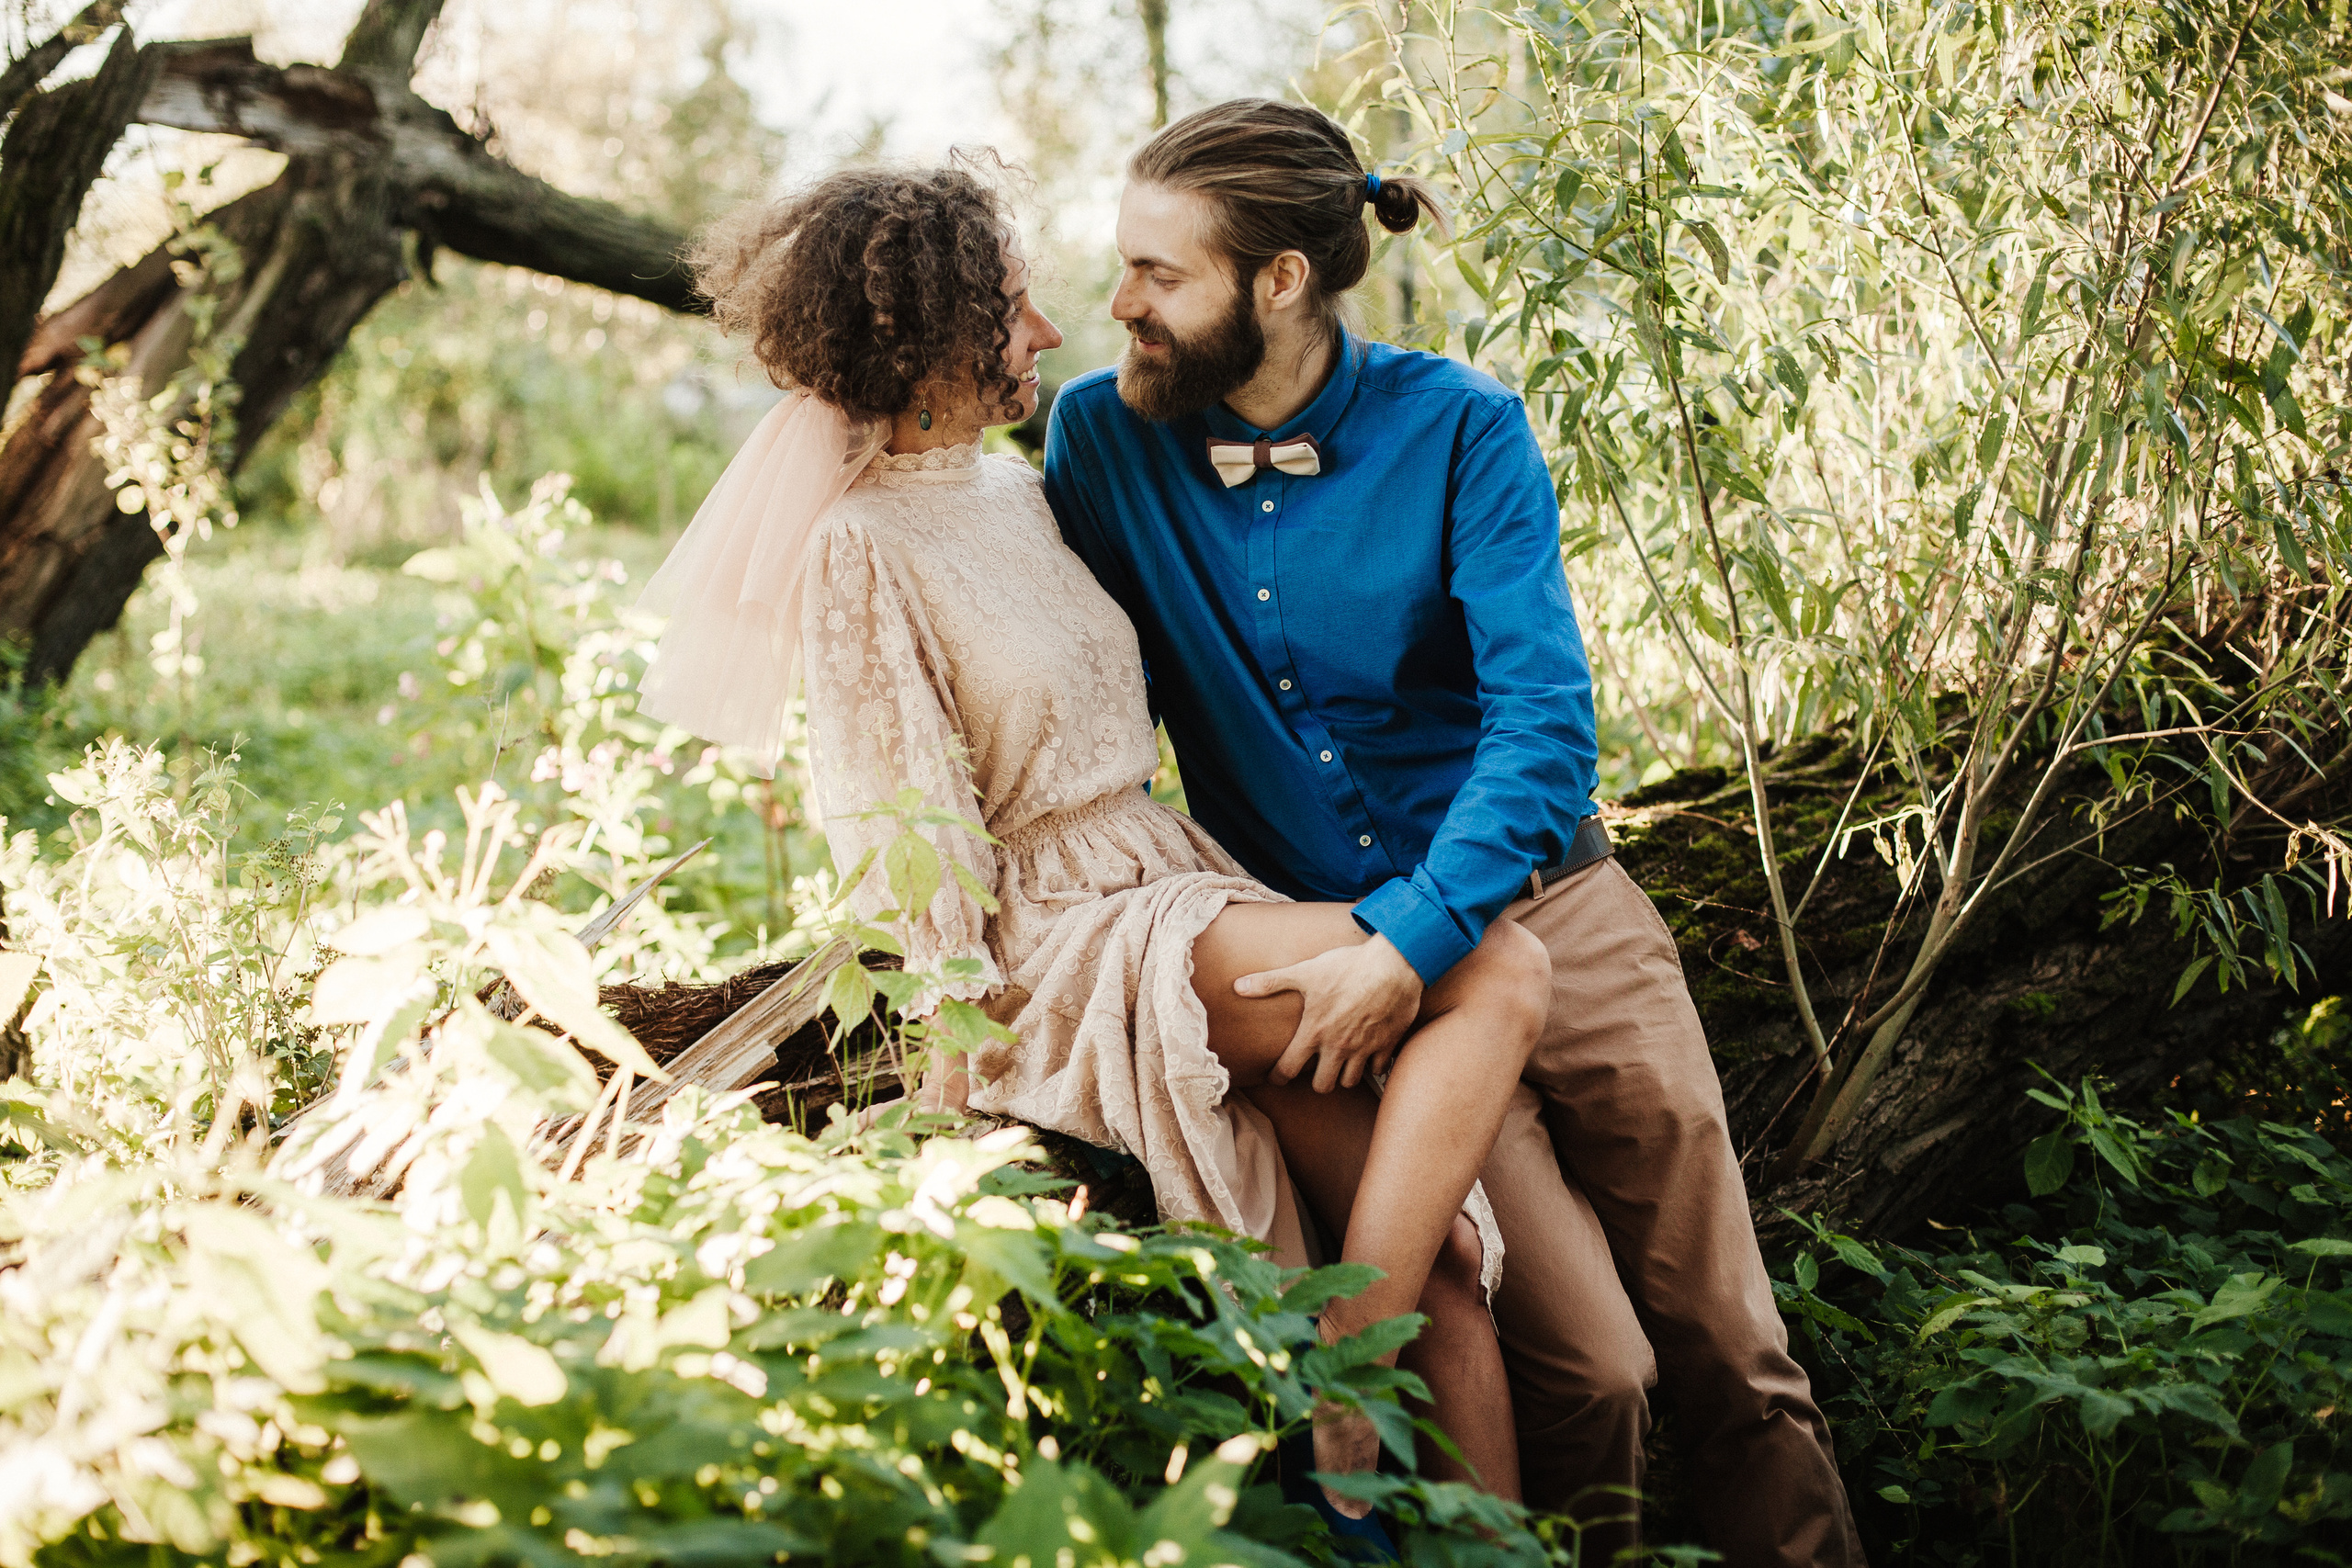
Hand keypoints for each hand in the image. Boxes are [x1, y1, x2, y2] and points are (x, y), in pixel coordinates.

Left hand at [1234, 935, 1422, 1091]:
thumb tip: (1238, 986)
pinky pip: (1378, 1069)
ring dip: (1343, 1075)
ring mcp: (1364, 1049)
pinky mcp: (1387, 1045)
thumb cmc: (1347, 967)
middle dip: (1316, 1081)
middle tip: (1315, 1070)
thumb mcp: (1305, 972)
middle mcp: (1338, 1046)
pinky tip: (1368, 1053)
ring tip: (1340, 1063)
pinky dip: (1372, 1066)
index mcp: (1315, 1032)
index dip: (1279, 1077)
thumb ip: (1270, 982)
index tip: (1277, 1077)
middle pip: (1322, 1086)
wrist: (1393, 964)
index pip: (1289, 1069)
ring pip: (1350, 1082)